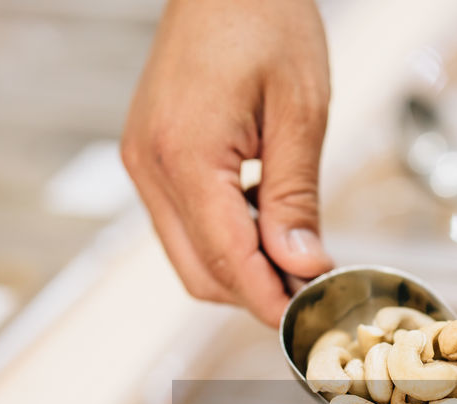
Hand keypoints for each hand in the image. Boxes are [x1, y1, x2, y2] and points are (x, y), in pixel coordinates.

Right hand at [122, 0, 334, 325]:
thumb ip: (296, 196)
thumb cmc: (265, 20)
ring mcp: (143, 164)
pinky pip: (182, 225)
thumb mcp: (300, 110)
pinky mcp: (149, 158)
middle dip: (256, 293)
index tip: (308, 320)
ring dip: (241, 268)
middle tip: (312, 289)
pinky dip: (224, 239)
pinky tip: (265, 220)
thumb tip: (301, 266)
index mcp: (184, 156)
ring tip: (296, 251)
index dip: (270, 300)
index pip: (228, 260)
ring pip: (188, 256)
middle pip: (200, 273)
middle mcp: (150, 167)